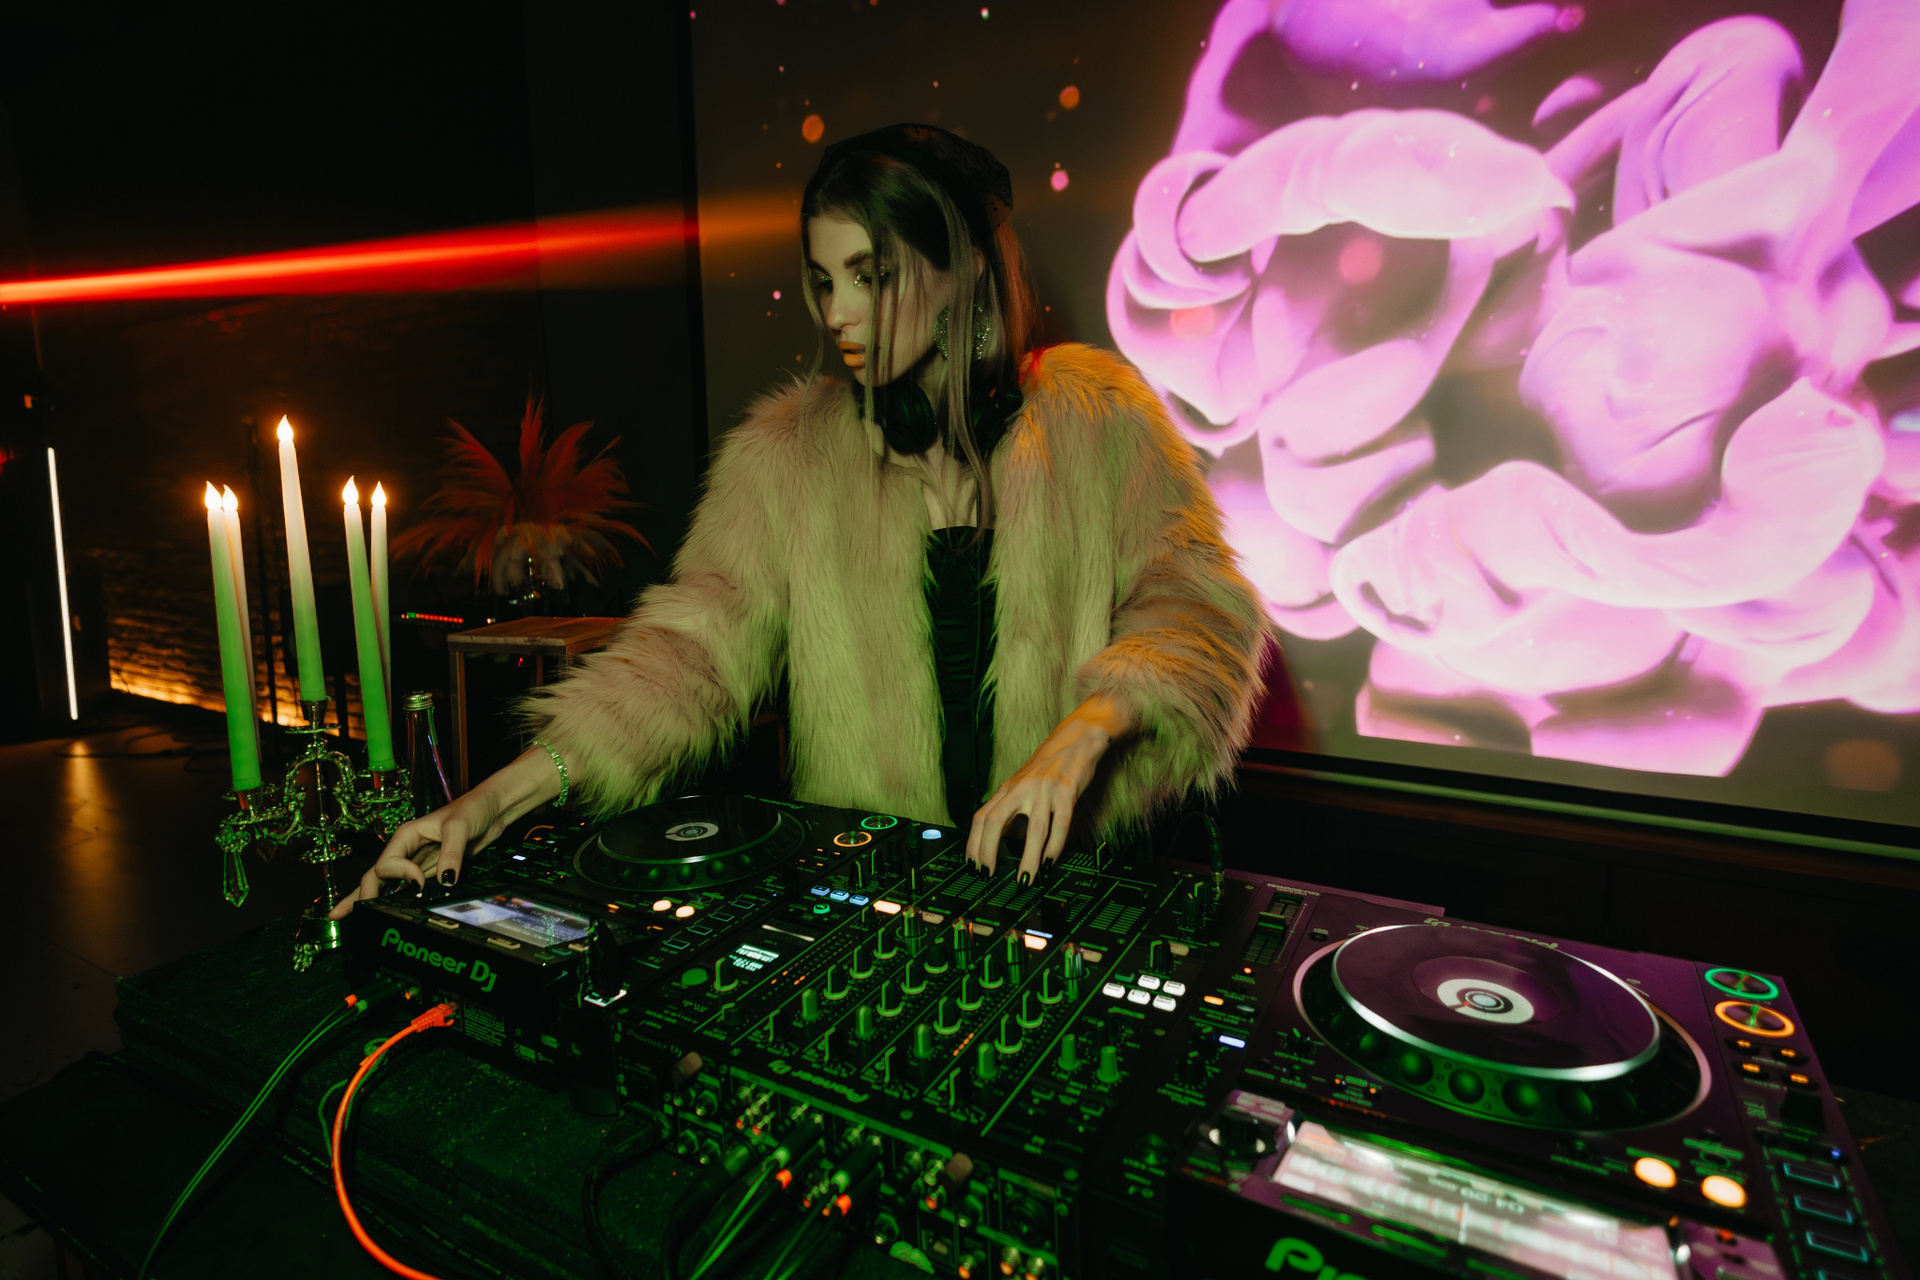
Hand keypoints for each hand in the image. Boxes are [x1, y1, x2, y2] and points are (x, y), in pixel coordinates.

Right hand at [327, 746, 563, 918]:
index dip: (400, 876)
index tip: (420, 882)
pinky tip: (378, 912)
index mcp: (406, 836)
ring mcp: (416, 862)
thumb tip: (445, 882)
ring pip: (385, 884)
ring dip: (366, 899)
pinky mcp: (430, 871)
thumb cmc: (474, 809)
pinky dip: (390, 899)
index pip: (388, 863)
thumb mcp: (461, 827)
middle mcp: (406, 850)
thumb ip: (451, 854)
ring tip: (342, 916)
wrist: (492, 809)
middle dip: (362, 895)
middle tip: (349, 916)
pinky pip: (406, 888)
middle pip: (376, 875)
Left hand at [966, 691, 1134, 882]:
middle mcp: (1022, 789)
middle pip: (996, 820)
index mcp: (1008, 789)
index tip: (972, 865)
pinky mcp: (1067, 791)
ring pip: (1034, 829)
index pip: (982, 817)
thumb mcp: (1022, 785)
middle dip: (988, 850)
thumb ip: (1011, 809)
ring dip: (1028, 858)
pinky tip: (1049, 862)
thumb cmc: (1048, 766)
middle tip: (987, 874)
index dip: (973, 843)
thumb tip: (1001, 841)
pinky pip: (1061, 824)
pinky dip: (1055, 847)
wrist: (1077, 738)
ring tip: (1025, 880)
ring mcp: (1045, 790)